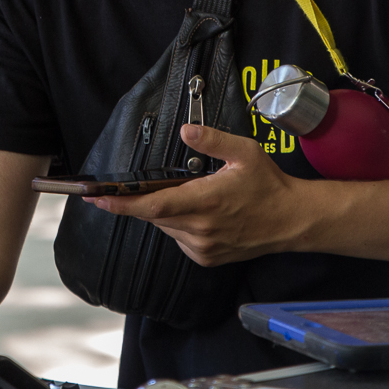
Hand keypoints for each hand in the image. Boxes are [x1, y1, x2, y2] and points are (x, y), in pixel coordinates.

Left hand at [84, 123, 304, 265]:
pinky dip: (178, 224)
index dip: (122, 204)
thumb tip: (187, 130)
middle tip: (138, 188)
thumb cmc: (268, 185)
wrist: (290, 220)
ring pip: (165, 227)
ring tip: (190, 197)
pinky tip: (198, 214)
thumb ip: (212, 140)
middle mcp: (201, 228)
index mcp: (207, 201)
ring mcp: (203, 246)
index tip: (98, 200)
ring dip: (164, 211)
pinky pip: (178, 239)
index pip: (154, 204)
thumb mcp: (245, 152)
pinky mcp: (205, 257)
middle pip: (154, 215)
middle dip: (142, 200)